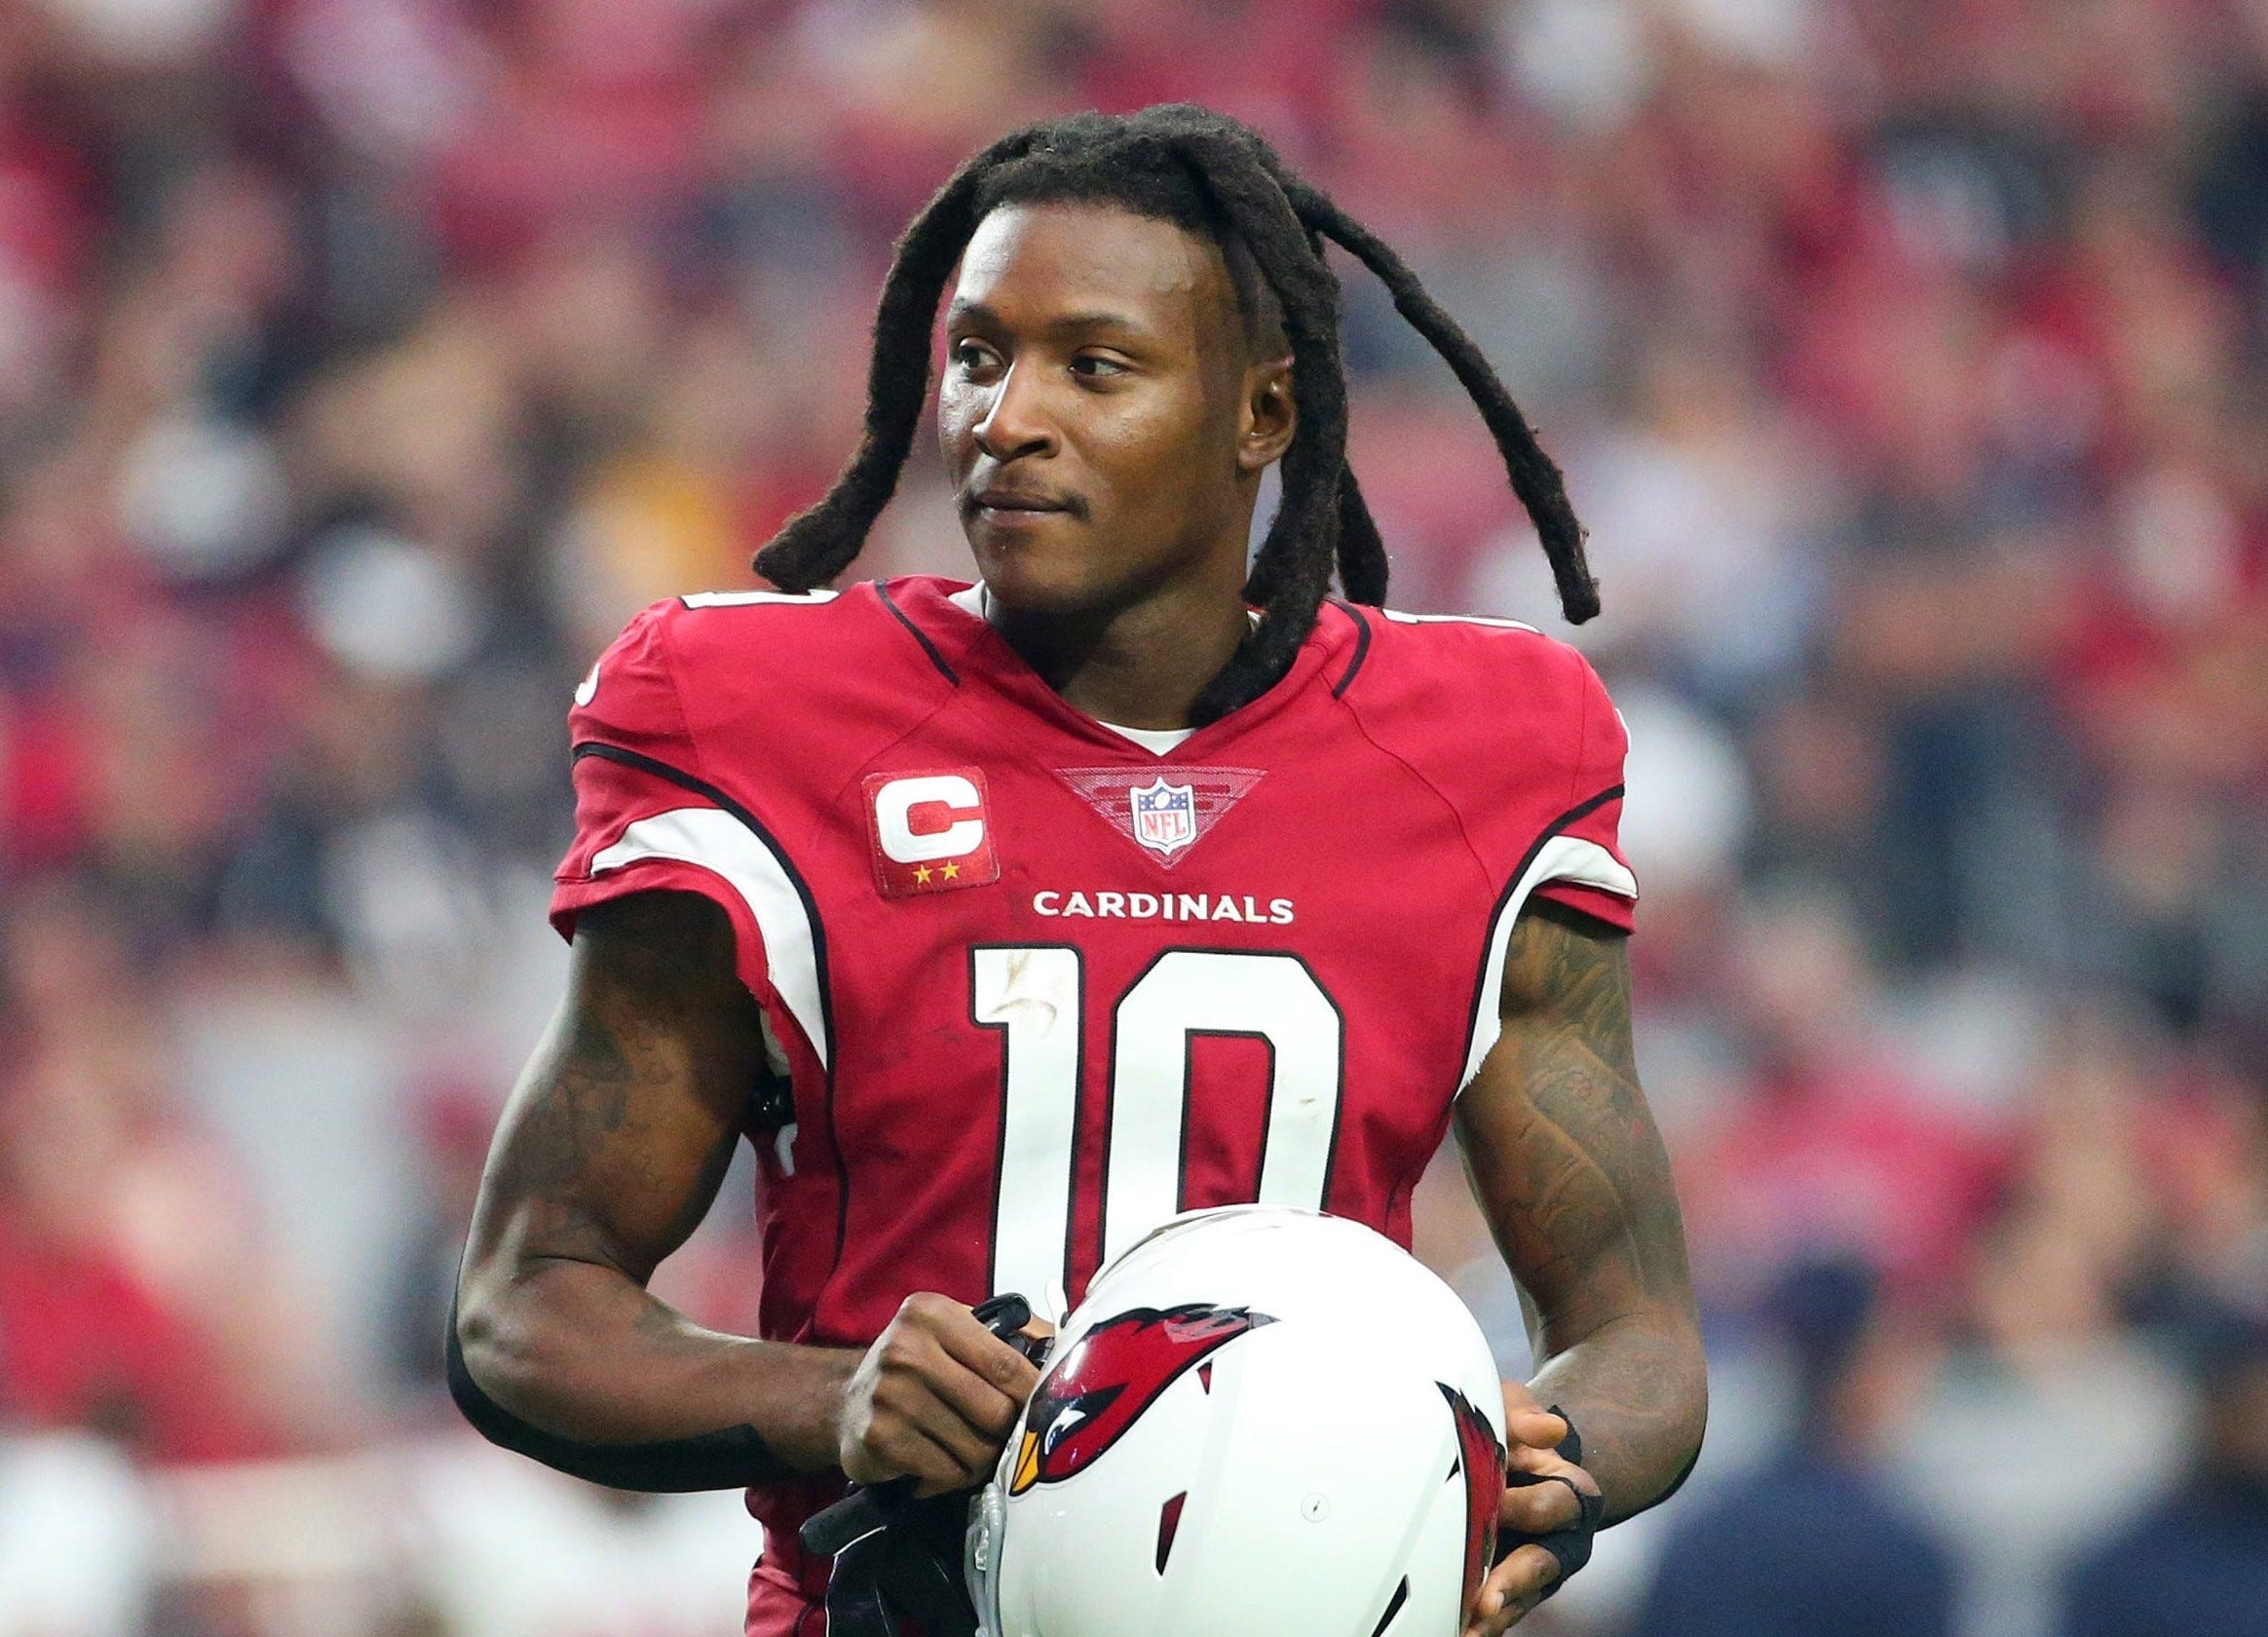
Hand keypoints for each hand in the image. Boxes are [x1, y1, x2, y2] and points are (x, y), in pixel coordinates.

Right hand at [835, 1293, 1043, 1495]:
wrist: (842, 1401)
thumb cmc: (915, 1365)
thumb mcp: (954, 1333)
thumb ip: (1009, 1336)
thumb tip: (1070, 1350)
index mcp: (932, 1315)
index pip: (1005, 1363)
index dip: (1035, 1394)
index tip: (1048, 1410)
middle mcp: (907, 1350)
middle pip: (995, 1411)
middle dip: (1008, 1433)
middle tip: (1005, 1437)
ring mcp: (890, 1396)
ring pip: (974, 1448)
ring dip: (981, 1459)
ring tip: (969, 1450)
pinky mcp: (880, 1439)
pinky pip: (946, 1472)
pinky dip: (952, 1476)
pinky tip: (939, 1464)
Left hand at [1463, 1380, 1603, 1635]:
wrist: (1506, 1456)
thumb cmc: (1511, 1433)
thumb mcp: (1515, 1410)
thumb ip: (1526, 1414)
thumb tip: (1551, 1429)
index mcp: (1571, 1492)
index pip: (1553, 1502)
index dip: (1524, 1505)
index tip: (1494, 1502)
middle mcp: (1560, 1537)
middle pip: (1543, 1563)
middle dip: (1515, 1579)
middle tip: (1487, 1597)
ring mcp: (1536, 1567)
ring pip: (1522, 1595)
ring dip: (1497, 1610)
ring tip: (1473, 1625)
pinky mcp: (1512, 1585)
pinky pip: (1502, 1609)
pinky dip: (1480, 1621)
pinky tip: (1459, 1629)